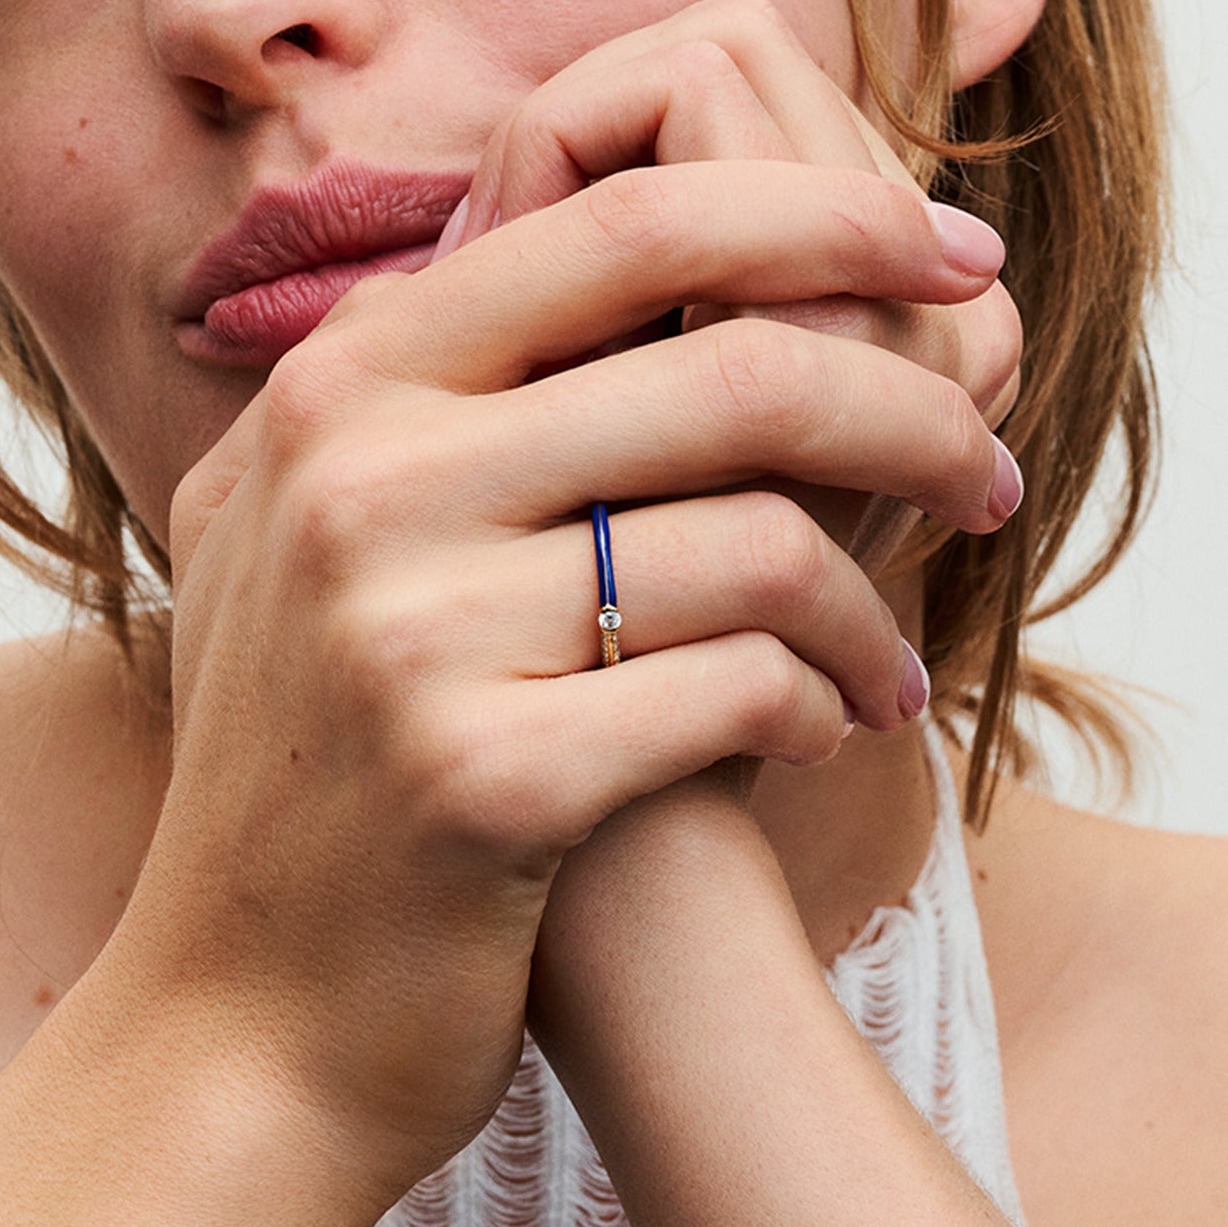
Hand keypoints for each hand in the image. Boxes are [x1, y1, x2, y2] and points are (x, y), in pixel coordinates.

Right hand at [146, 62, 1014, 1200]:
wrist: (238, 1010)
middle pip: (733, 367)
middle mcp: (359, 474)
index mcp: (346, 378)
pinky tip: (814, 733)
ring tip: (893, 660)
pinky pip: (736, 688)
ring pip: (762, 539)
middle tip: (989, 473)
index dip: (826, 216)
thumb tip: (633, 236)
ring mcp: (408, 626)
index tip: (955, 255)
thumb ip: (428, 375)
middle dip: (914, 411)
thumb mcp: (313, 515)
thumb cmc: (325, 743)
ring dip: (876, 602)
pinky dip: (814, 704)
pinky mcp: (479, 778)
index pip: (628, 219)